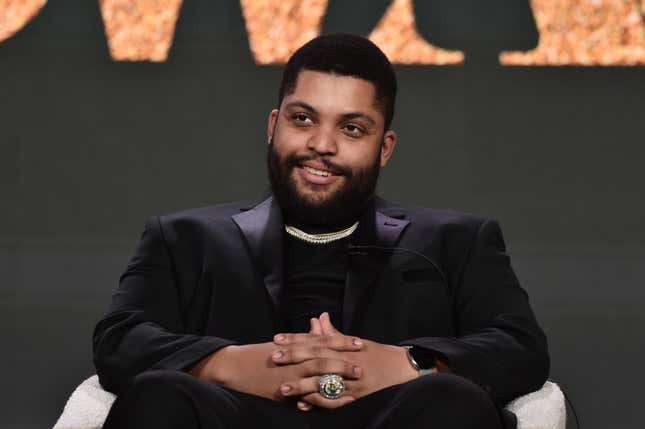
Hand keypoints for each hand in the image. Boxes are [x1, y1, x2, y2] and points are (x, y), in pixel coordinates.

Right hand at [189, 318, 361, 402]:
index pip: (322, 341)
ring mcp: (289, 375)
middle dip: (343, 360)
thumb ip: (304, 336)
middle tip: (362, 363)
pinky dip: (321, 399)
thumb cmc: (261, 354)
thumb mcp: (283, 343)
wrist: (235, 366)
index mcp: (295, 345)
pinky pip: (306, 396)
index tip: (359, 342)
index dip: (341, 342)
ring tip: (353, 381)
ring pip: (316, 376)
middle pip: (323, 357)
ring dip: (336, 378)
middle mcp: (294, 359)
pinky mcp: (284, 391)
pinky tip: (334, 402)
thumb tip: (320, 323)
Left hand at [274, 313, 418, 409]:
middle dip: (295, 358)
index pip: (318, 341)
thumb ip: (334, 334)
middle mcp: (349, 363)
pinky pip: (335, 402)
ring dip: (303, 385)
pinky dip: (319, 403)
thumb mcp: (358, 342)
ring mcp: (353, 382)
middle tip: (274, 357)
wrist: (404, 370)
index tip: (278, 338)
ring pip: (324, 383)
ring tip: (283, 388)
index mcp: (348, 346)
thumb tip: (318, 318)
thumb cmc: (378, 354)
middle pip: (318, 359)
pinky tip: (303, 404)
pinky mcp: (356, 398)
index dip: (297, 339)